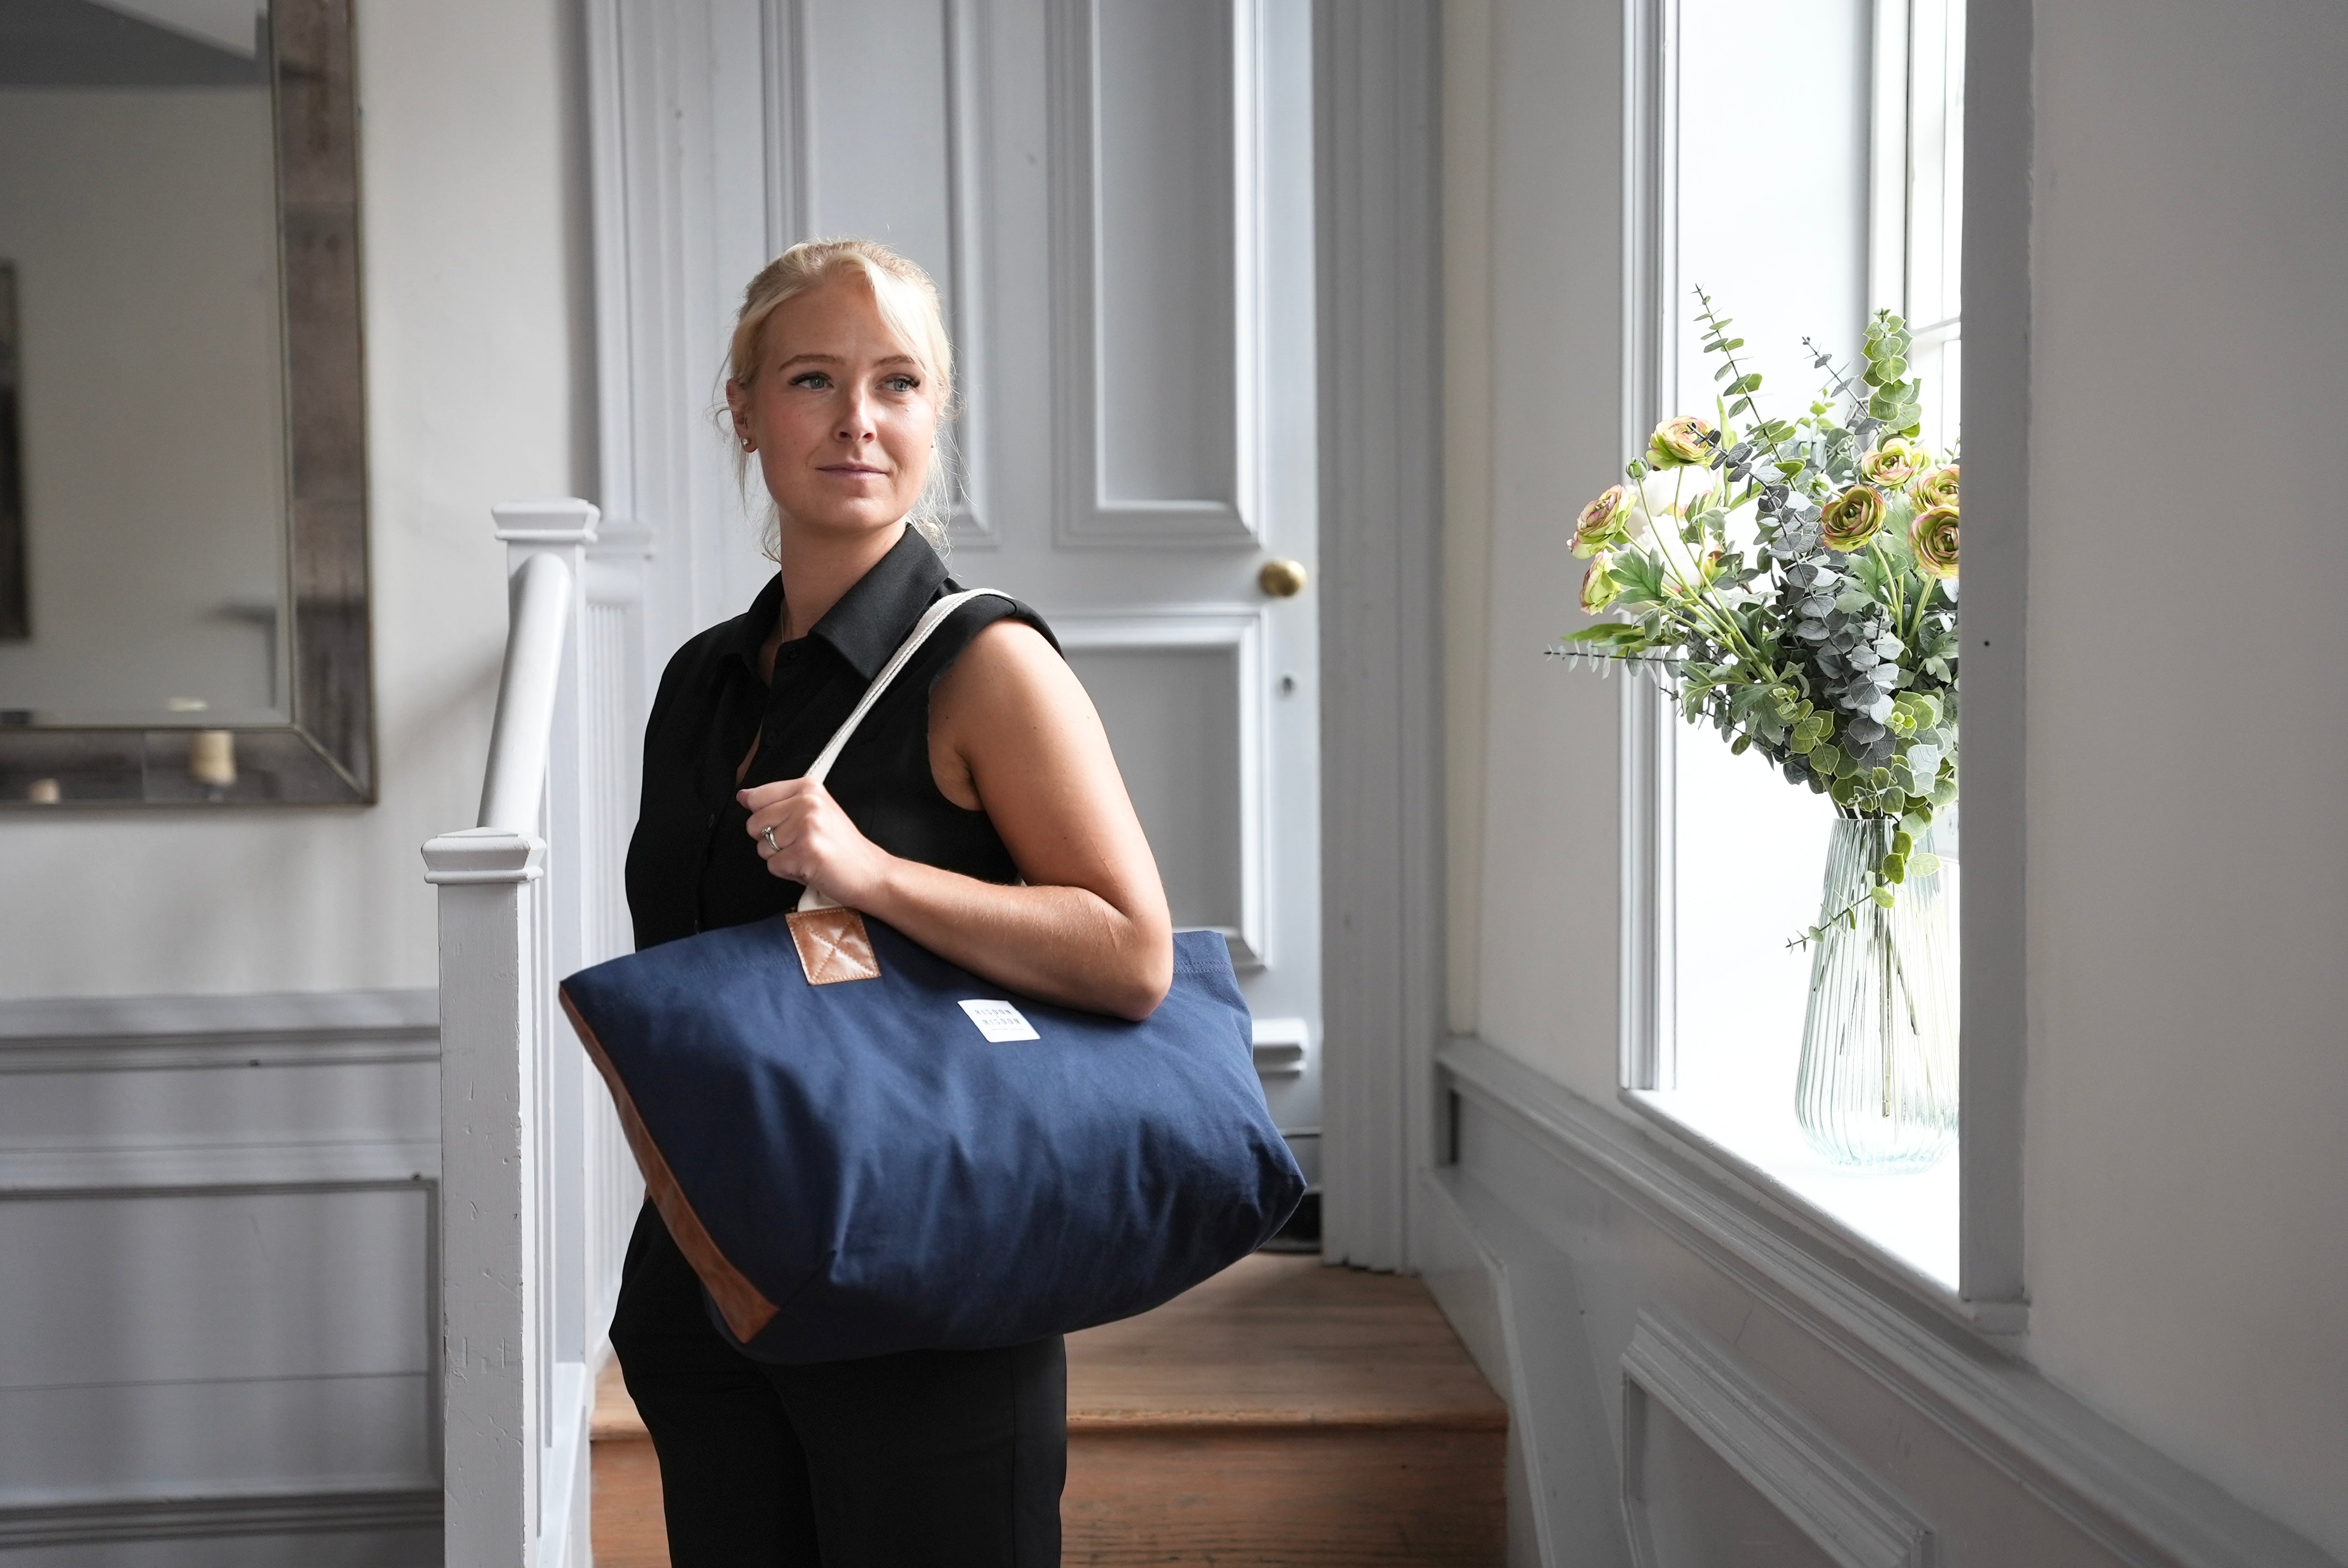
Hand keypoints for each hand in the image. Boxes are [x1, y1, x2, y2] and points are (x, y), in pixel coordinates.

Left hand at [739, 778, 891, 907]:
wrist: (871, 873)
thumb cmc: (842, 846)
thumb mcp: (815, 812)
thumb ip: (779, 802)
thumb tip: (744, 796)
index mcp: (809, 788)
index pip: (758, 796)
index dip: (764, 817)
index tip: (785, 824)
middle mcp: (807, 802)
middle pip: (755, 823)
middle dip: (772, 841)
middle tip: (801, 843)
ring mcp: (807, 826)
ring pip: (762, 847)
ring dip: (782, 858)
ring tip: (807, 855)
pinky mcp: (805, 851)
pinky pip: (774, 866)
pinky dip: (789, 873)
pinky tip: (810, 867)